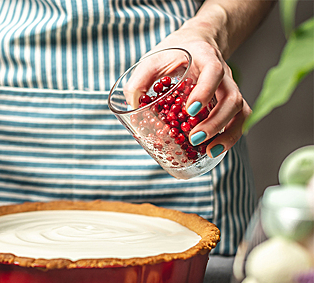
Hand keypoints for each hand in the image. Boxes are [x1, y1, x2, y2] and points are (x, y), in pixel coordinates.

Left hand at [151, 22, 248, 157]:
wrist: (194, 42)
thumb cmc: (172, 54)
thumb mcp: (152, 59)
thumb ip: (139, 80)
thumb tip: (132, 105)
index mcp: (205, 57)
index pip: (213, 72)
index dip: (205, 91)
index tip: (190, 109)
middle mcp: (224, 73)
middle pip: (231, 98)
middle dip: (215, 121)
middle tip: (194, 138)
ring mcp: (229, 88)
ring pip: (240, 111)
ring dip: (227, 133)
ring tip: (208, 151)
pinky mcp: (229, 102)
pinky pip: (240, 119)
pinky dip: (231, 136)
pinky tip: (214, 150)